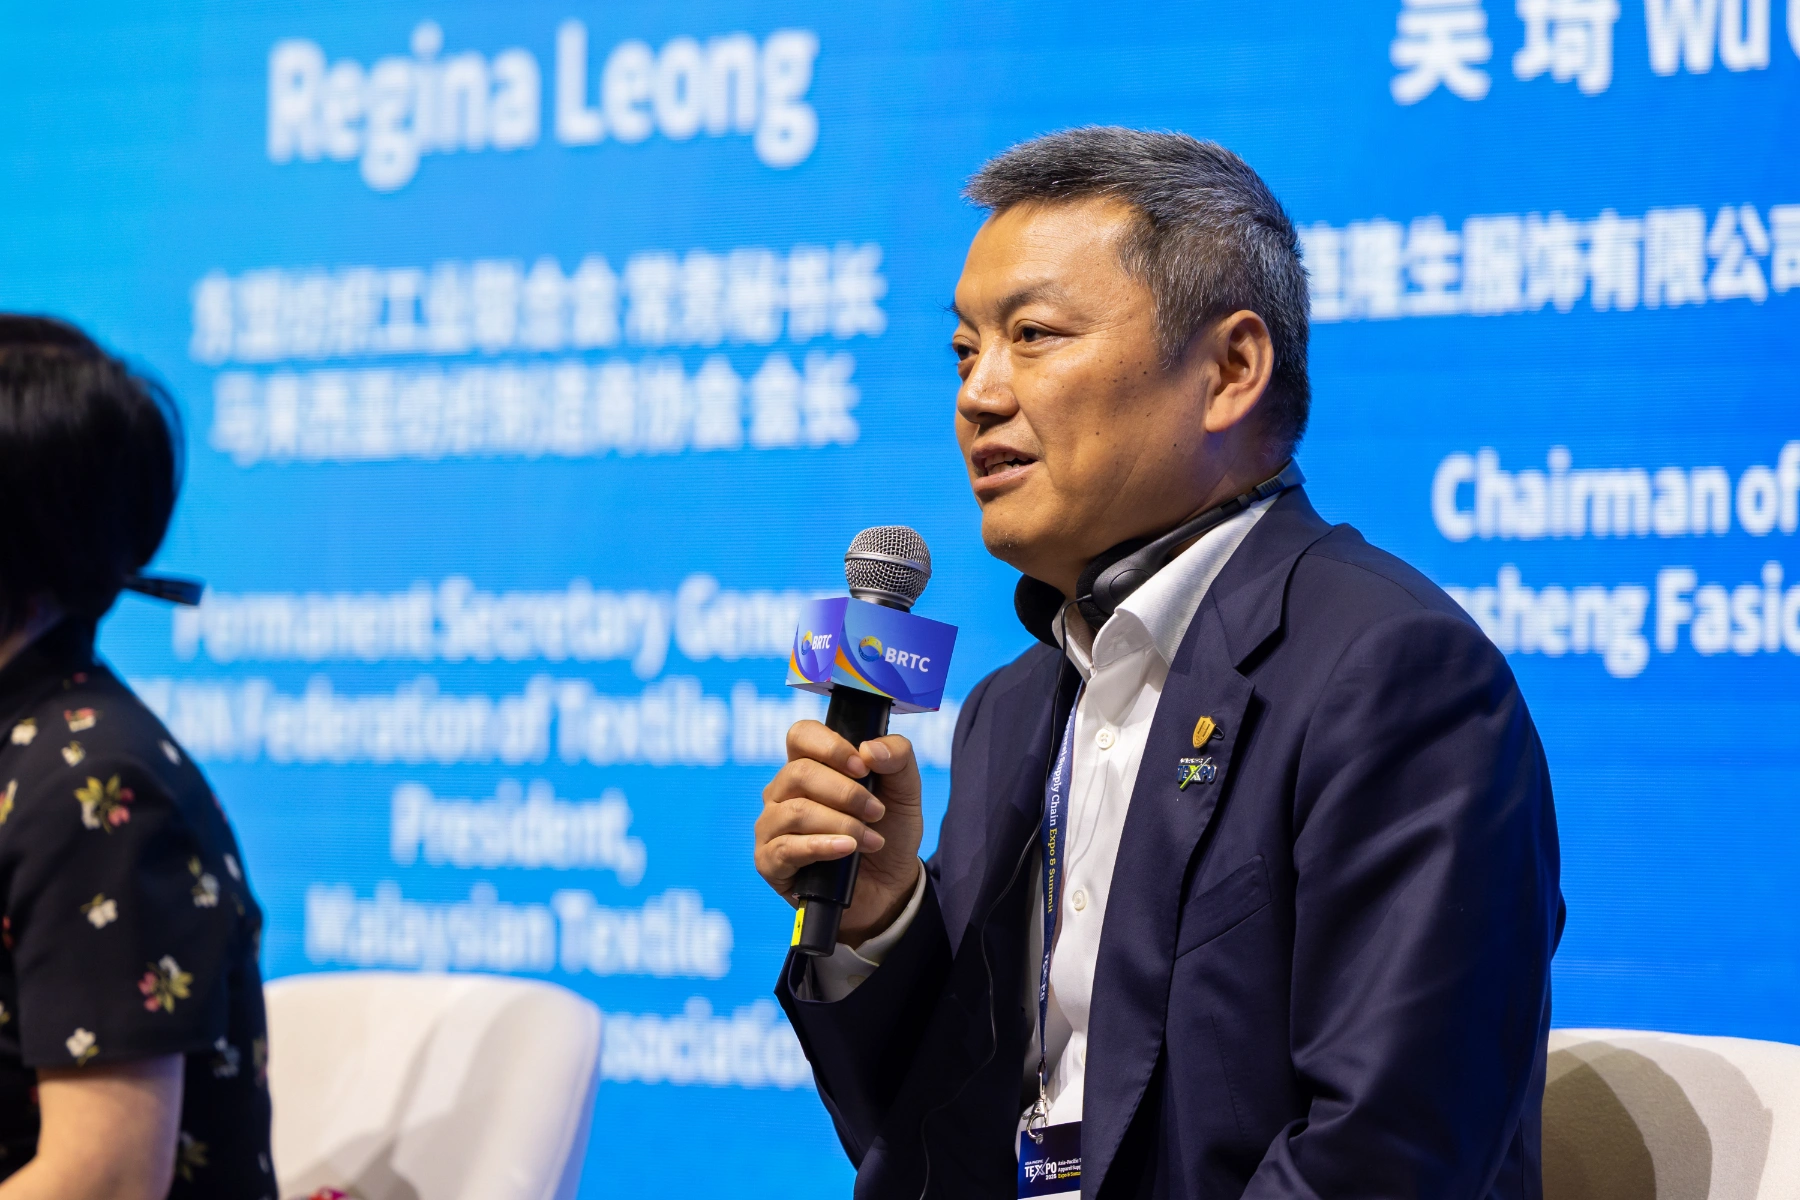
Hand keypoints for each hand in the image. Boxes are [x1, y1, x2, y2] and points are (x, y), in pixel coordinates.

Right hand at [754, 720, 923, 946]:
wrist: (890, 885)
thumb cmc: (889, 830)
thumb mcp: (905, 790)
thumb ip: (898, 757)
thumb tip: (869, 749)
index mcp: (809, 765)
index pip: (801, 735)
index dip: (830, 746)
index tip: (863, 767)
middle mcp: (782, 792)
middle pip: (799, 773)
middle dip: (846, 793)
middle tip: (876, 812)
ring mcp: (771, 826)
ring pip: (795, 811)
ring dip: (842, 824)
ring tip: (870, 840)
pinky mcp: (770, 862)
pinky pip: (787, 848)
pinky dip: (822, 846)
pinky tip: (847, 850)